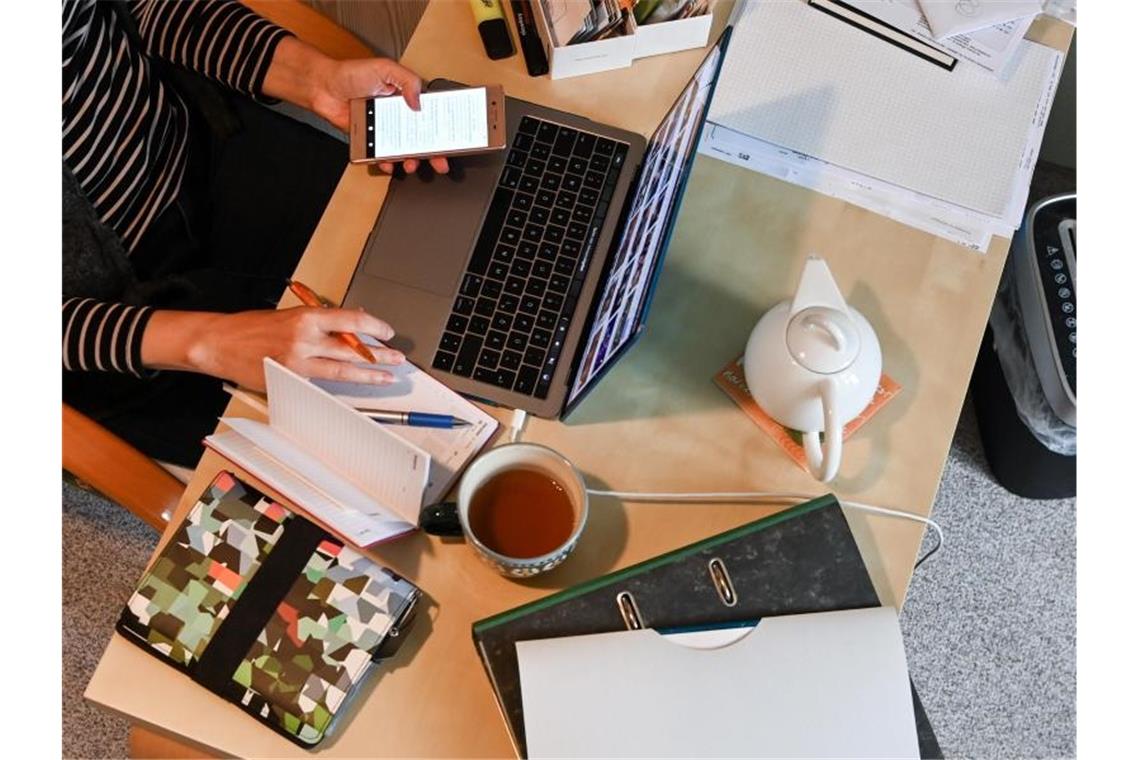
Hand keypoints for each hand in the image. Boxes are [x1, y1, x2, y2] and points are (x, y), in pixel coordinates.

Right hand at [141, 307, 405, 391]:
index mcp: (306, 317)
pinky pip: (321, 383)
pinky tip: (353, 386)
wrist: (219, 342)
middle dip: (379, 355)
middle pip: (352, 349)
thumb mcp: (289, 315)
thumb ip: (319, 322)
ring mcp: (298, 363)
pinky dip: (339, 384)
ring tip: (386, 376)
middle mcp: (305, 339)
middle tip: (397, 358)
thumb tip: (349, 326)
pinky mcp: (291, 380)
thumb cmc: (252, 327)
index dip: (374, 328)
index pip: (351, 321)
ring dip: (368, 374)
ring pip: (342, 370)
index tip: (387, 332)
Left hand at [315, 57, 450, 175]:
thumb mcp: (385, 68)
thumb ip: (407, 80)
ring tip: (412, 163)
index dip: (441, 128)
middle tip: (440, 162)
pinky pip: (382, 156)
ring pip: (404, 150)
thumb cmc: (351, 74)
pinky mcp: (371, 141)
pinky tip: (388, 163)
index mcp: (406, 98)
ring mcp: (385, 129)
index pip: (429, 116)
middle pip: (421, 138)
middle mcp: (397, 115)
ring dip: (411, 160)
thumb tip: (419, 102)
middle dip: (434, 153)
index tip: (451, 139)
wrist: (324, 87)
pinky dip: (386, 162)